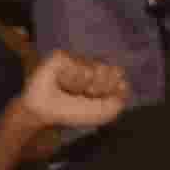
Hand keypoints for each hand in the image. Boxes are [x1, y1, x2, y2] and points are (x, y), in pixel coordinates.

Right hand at [13, 45, 132, 134]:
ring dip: (80, 86)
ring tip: (69, 90)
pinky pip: (74, 64)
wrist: (46, 113)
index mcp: (102, 77)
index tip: (97, 98)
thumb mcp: (103, 113)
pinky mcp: (60, 57)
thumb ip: (119, 100)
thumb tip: (123, 83)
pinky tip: (60, 82)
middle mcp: (90, 65)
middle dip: (98, 88)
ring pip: (92, 68)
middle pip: (109, 69)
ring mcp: (76, 60)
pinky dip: (68, 79)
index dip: (110, 88)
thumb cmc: (73, 112)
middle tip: (84, 95)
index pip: (118, 73)